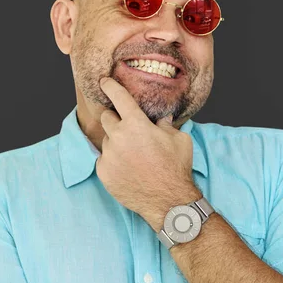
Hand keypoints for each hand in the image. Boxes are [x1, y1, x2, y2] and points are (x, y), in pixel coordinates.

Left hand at [96, 77, 200, 229]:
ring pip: (107, 141)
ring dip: (117, 143)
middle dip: (116, 119)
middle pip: (107, 118)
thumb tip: (161, 120)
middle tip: (128, 130)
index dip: (110, 86)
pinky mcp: (103, 172)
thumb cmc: (176, 168)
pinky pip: (104, 160)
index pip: (119, 97)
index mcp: (136, 124)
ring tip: (133, 156)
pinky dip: (113, 161)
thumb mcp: (179, 140)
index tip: (104, 82)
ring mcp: (109, 156)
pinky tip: (128, 169)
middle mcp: (118, 137)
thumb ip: (166, 126)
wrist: (168, 201)